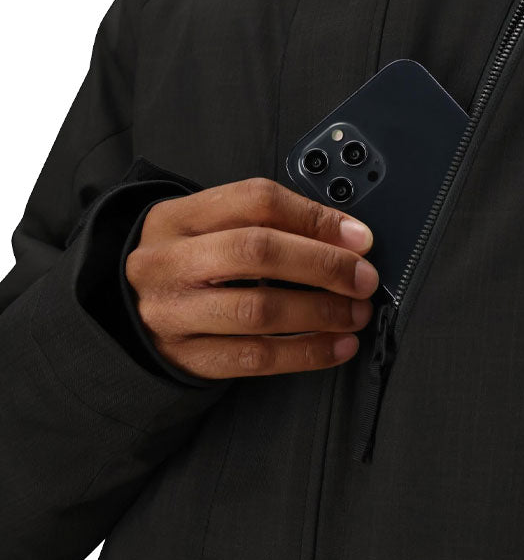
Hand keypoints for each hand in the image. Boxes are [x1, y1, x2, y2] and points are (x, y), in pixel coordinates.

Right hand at [124, 177, 378, 379]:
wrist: (124, 307)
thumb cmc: (188, 259)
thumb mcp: (210, 225)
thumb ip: (270, 222)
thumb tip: (349, 238)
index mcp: (179, 216)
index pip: (256, 201)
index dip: (314, 217)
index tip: (358, 237)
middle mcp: (169, 261)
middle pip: (257, 252)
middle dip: (323, 265)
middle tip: (364, 278)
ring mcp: (173, 313)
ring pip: (258, 310)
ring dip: (321, 312)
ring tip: (358, 313)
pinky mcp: (186, 357)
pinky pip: (255, 358)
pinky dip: (306, 353)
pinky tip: (339, 346)